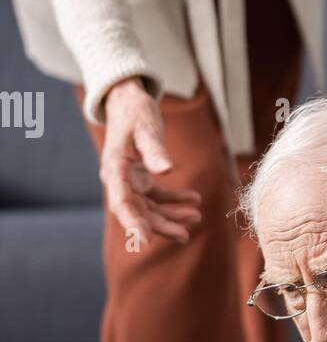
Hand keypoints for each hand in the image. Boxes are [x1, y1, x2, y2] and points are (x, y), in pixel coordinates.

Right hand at [101, 77, 201, 245]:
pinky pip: (158, 196)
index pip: (122, 203)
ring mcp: (130, 181)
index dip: (133, 223)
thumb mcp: (146, 126)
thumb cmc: (135, 110)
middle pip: (138, 211)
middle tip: (185, 236)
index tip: (145, 241)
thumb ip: (155, 149)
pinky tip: (194, 199)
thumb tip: (167, 170)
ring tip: (196, 218)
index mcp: (115, 169)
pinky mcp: (141, 178)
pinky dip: (175, 200)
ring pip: (149, 208)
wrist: (128, 100)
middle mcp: (119, 180)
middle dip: (160, 226)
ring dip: (171, 216)